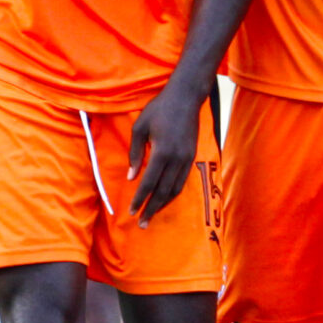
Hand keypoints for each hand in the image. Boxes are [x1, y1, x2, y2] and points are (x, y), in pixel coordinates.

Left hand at [125, 84, 203, 226]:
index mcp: (162, 151)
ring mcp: (187, 159)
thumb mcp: (139, 128)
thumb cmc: (158, 110)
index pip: (149, 183)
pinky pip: (182, 182)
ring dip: (163, 205)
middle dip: (151, 209)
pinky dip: (172, 194)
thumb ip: (135, 153)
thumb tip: (132, 178)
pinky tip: (163, 199)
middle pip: (163, 192)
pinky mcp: (191, 157)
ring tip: (151, 215)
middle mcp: (177, 159)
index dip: (140, 199)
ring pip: (175, 190)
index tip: (131, 212)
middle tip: (142, 224)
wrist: (186, 98)